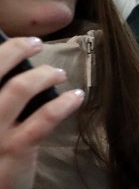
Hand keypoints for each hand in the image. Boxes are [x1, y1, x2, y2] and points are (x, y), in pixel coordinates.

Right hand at [0, 37, 84, 188]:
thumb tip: (11, 76)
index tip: (10, 41)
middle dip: (15, 49)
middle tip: (33, 43)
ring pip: (19, 87)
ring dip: (43, 74)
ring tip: (57, 73)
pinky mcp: (16, 147)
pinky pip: (45, 116)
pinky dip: (64, 102)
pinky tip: (77, 97)